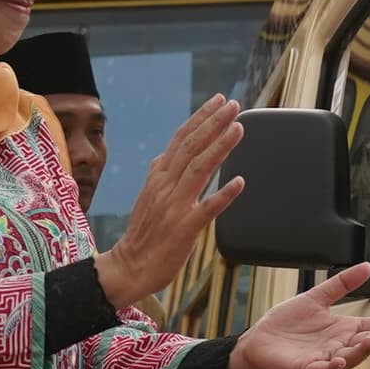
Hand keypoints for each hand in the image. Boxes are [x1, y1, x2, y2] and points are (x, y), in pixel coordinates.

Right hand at [89, 97, 245, 313]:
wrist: (129, 267)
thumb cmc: (144, 234)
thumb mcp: (149, 196)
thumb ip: (161, 175)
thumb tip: (169, 155)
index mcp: (158, 177)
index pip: (181, 139)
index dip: (201, 118)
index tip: (219, 101)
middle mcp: (165, 186)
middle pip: (191, 147)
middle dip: (213, 123)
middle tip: (233, 105)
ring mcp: (174, 206)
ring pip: (199, 169)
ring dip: (220, 147)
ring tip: (238, 129)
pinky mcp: (184, 228)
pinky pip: (207, 208)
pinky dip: (223, 194)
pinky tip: (240, 182)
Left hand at [228, 263, 369, 368]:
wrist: (259, 339)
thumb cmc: (286, 322)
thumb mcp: (317, 297)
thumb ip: (342, 284)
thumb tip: (367, 267)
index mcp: (345, 329)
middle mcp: (339, 346)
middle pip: (368, 342)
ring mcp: (325, 359)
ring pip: (350, 358)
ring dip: (362, 351)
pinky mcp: (306, 368)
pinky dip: (332, 367)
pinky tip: (339, 362)